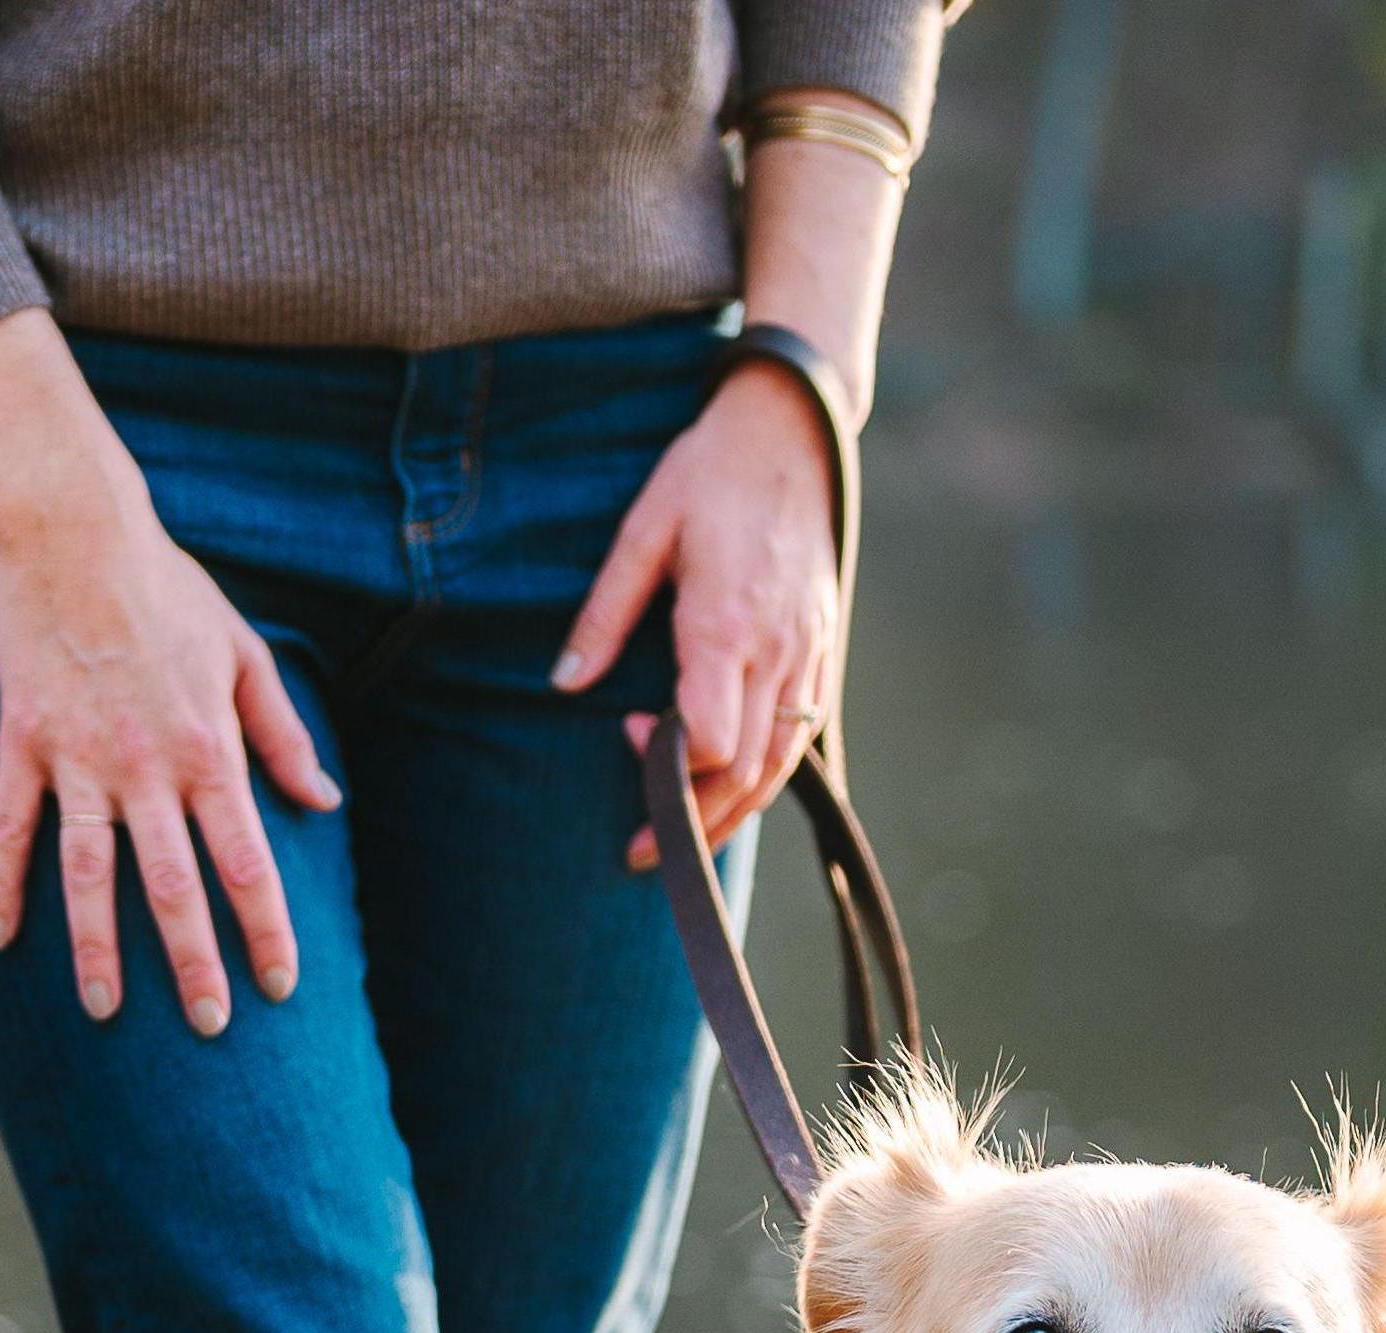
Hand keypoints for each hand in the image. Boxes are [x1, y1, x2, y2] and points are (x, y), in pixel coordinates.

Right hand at [0, 312, 340, 1033]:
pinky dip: (2, 887)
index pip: (246, 860)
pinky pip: (10, 830)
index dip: (266, 928)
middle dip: (195, 963)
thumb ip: (282, 735)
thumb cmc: (169, 591)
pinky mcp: (23, 745)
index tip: (279, 985)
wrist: (75, 532)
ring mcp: (78, 760)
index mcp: (207, 746)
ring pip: (89, 875)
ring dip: (97, 949)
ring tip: (106, 1011)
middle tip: (210, 1027)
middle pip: (174, 887)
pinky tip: (2, 940)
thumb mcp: (244, 654)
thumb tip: (323, 802)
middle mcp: (145, 766)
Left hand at [553, 361, 838, 866]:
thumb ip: (603, 615)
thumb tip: (563, 684)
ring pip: (778, 764)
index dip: (664, 763)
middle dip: (691, 821)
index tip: (626, 735)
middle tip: (641, 848)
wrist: (792, 429)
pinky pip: (800, 734)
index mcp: (727, 623)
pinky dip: (765, 777)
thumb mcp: (642, 530)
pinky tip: (729, 791)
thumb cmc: (709, 473)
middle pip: (742, 771)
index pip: (708, 739)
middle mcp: (777, 648)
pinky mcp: (822, 648)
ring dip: (730, 814)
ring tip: (683, 841)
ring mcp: (807, 651)